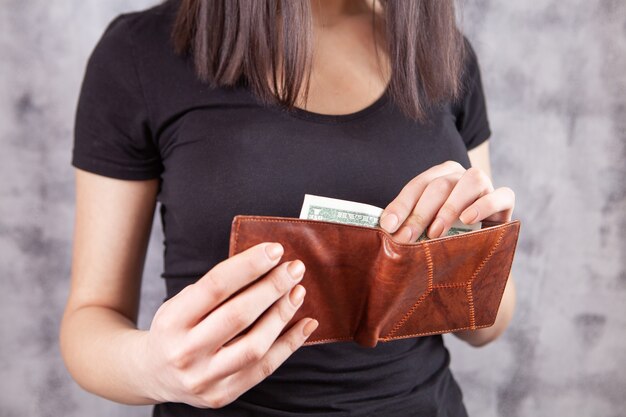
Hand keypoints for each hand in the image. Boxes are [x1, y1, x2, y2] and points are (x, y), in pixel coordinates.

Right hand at [137, 242, 317, 407]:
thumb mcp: (181, 303)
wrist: (152, 373)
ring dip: (282, 314)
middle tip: (294, 268)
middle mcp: (186, 352)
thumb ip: (216, 289)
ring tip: (298, 291)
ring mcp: (205, 378)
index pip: (216, 287)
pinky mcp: (223, 394)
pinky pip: (265, 368)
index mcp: (172, 321)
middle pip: (239, 315)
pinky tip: (306, 323)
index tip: (275, 250)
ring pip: (255, 345)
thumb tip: (266, 265)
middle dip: (272, 287)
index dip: (249, 266)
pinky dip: (290, 344)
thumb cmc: (175, 328)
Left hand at [379, 161, 514, 241]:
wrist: (481, 251)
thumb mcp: (425, 229)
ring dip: (450, 207)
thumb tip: (386, 228)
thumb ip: (408, 223)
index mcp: (439, 176)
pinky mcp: (505, 201)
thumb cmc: (447, 236)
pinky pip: (500, 195)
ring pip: (471, 181)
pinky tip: (468, 220)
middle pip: (439, 186)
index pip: (417, 186)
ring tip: (436, 232)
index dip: (401, 206)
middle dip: (420, 213)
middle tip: (406, 238)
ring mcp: (485, 185)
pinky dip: (483, 206)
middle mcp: (461, 176)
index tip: (388, 227)